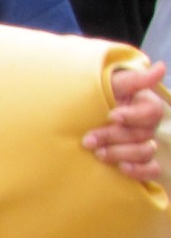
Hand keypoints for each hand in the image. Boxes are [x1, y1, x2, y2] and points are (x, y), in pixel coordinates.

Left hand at [84, 59, 167, 180]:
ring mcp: (144, 145)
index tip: (111, 116)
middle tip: (89, 140)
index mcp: (144, 105)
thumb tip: (161, 67)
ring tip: (98, 154)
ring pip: (146, 152)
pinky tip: (122, 169)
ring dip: (121, 153)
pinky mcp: (138, 163)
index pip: (151, 111)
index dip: (132, 116)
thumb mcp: (111, 84)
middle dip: (113, 137)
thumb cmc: (95, 97)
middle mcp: (147, 126)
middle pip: (142, 134)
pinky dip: (139, 171)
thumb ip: (134, 79)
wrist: (76, 117)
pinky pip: (151, 170)